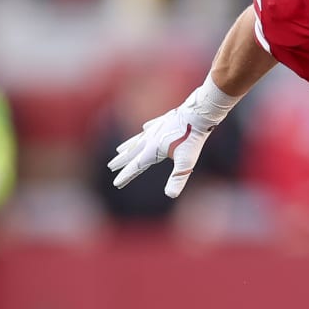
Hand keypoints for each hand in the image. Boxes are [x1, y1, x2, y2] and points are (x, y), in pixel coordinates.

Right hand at [107, 84, 234, 197]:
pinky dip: (145, 130)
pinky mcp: (165, 121)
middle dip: (122, 161)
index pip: (135, 166)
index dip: (126, 176)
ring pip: (138, 139)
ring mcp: (157, 129)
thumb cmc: (192, 138)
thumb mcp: (186, 162)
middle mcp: (151, 139)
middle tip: (111, 166)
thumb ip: (178, 179)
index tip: (116, 183)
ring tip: (120, 150)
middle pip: (132, 152)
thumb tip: (171, 195)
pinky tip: (144, 129)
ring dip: (128, 146)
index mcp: (153, 150)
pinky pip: (151, 127)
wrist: (198, 113)